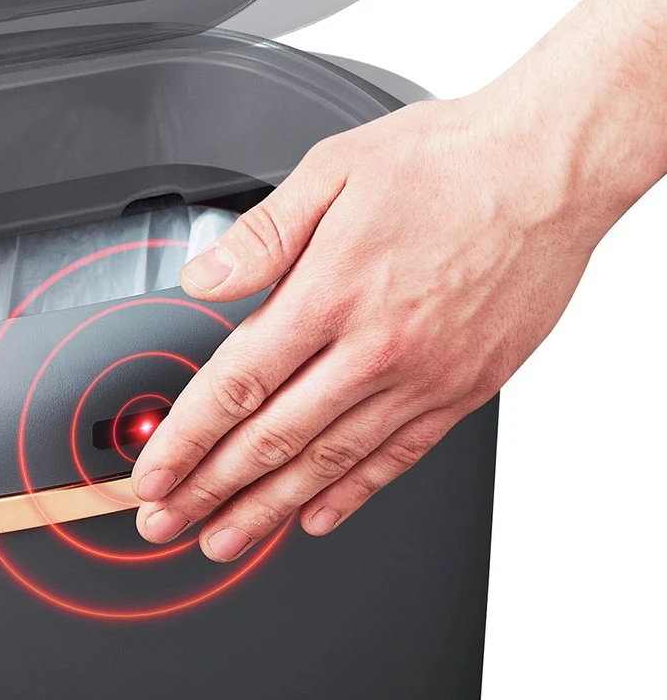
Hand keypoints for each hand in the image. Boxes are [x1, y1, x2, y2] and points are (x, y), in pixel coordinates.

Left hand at [131, 86, 604, 557]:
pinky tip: (316, 515)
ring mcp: (423, 376)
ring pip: (330, 461)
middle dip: (208, 488)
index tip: (153, 471)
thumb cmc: (443, 161)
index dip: (186, 439)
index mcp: (331, 292)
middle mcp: (375, 347)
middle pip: (273, 438)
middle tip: (164, 520)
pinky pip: (398, 457)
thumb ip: (260, 235)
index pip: (238, 384)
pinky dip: (352, 493)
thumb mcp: (331, 170)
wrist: (546, 172)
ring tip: (223, 537)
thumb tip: (201, 278)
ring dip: (269, 508)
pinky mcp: (464, 389)